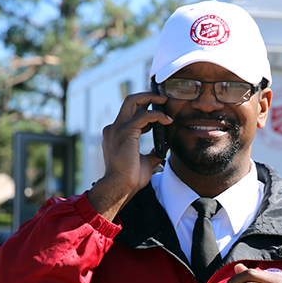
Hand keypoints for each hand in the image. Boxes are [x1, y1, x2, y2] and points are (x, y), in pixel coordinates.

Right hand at [88, 92, 172, 220]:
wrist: (121, 186)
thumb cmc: (131, 178)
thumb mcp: (146, 161)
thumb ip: (153, 152)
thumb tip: (165, 146)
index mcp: (116, 134)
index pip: (130, 113)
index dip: (146, 109)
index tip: (160, 110)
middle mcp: (114, 128)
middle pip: (129, 101)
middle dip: (147, 96)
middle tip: (163, 98)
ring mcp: (117, 128)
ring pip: (133, 102)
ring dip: (152, 99)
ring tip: (166, 103)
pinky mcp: (125, 132)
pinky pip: (144, 116)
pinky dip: (157, 115)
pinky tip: (167, 120)